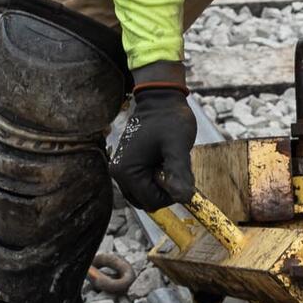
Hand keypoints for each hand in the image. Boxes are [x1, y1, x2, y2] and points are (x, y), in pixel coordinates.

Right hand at [111, 64, 197, 211]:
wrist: (160, 99)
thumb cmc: (170, 119)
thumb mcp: (178, 145)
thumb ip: (179, 173)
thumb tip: (184, 198)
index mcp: (126, 172)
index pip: (152, 202)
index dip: (171, 193)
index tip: (178, 171)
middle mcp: (118, 174)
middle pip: (147, 201)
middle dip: (164, 189)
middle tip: (172, 163)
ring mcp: (120, 170)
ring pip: (146, 195)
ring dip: (161, 184)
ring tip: (166, 159)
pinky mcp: (126, 166)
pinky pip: (144, 184)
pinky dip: (156, 178)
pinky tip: (162, 158)